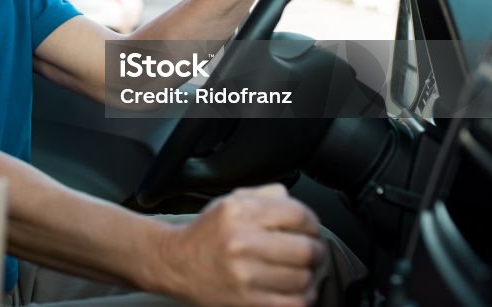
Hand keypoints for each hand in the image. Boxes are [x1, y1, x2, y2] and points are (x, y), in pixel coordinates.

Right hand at [156, 184, 325, 306]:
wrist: (175, 263)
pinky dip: (303, 297)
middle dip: (316, 251)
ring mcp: (244, 274)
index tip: (311, 229)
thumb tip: (292, 199)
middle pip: (306, 249)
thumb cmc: (205, 233)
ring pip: (303, 278)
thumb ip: (263, 195)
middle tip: (312, 251)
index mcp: (239, 211)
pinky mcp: (246, 301)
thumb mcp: (228, 202)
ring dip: (309, 275)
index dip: (313, 223)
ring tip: (300, 270)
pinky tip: (295, 289)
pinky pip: (293, 303)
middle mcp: (241, 241)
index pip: (298, 214)